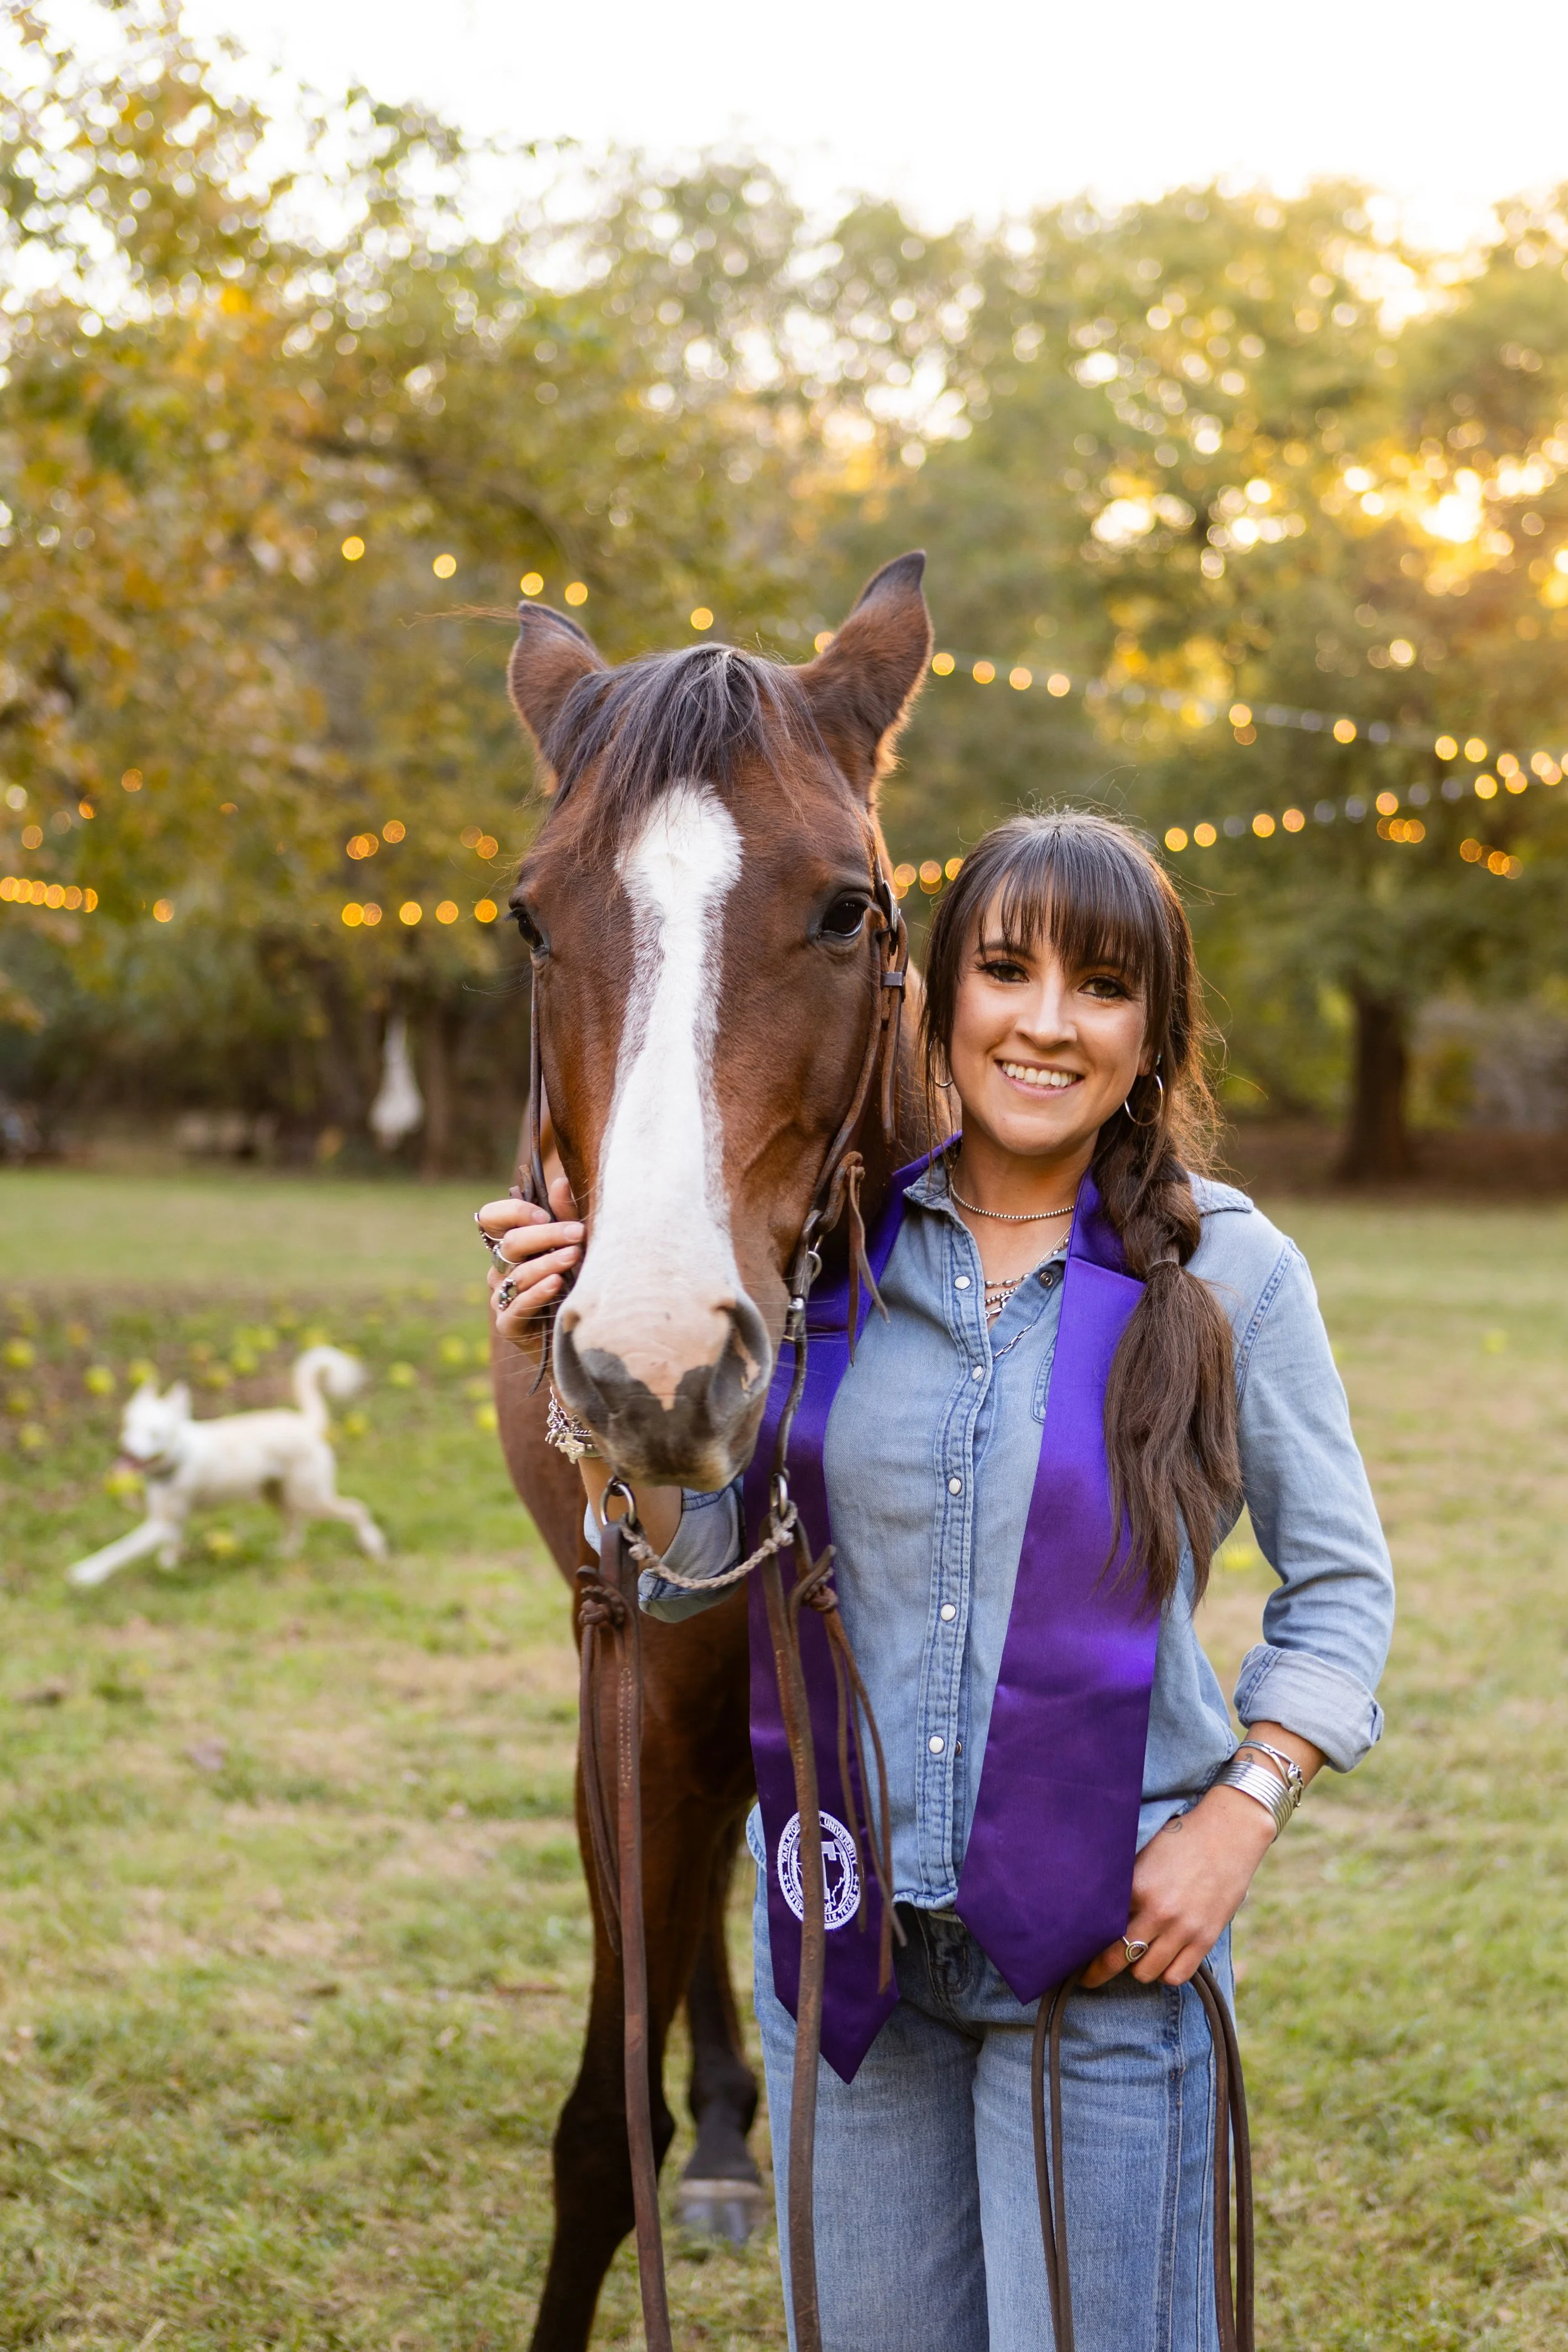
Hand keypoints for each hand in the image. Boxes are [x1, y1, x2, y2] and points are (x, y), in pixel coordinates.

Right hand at [477, 1173, 583, 1346]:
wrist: (583, 1335)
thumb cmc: (579, 1284)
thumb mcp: (576, 1247)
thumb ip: (566, 1218)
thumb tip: (558, 1181)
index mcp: (511, 1245)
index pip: (490, 1218)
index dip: (512, 1212)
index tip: (544, 1214)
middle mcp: (500, 1269)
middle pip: (510, 1243)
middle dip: (546, 1235)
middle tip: (578, 1234)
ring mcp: (501, 1297)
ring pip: (517, 1274)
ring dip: (548, 1262)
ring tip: (575, 1257)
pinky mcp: (508, 1325)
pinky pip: (516, 1306)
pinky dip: (537, 1293)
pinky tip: (556, 1284)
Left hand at [1081, 1787, 1274, 1989]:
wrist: (1229, 1833)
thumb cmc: (1180, 1838)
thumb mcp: (1142, 1854)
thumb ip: (1121, 1883)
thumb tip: (1091, 1905)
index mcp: (1136, 1886)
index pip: (1099, 1928)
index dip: (1083, 1944)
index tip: (1073, 1953)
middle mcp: (1158, 1911)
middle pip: (1117, 1958)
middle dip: (1098, 1972)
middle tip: (1088, 1978)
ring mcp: (1183, 1928)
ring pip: (1146, 1973)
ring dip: (1136, 1969)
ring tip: (1133, 1960)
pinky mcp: (1206, 1938)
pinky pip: (1178, 1975)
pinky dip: (1165, 1974)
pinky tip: (1160, 1962)